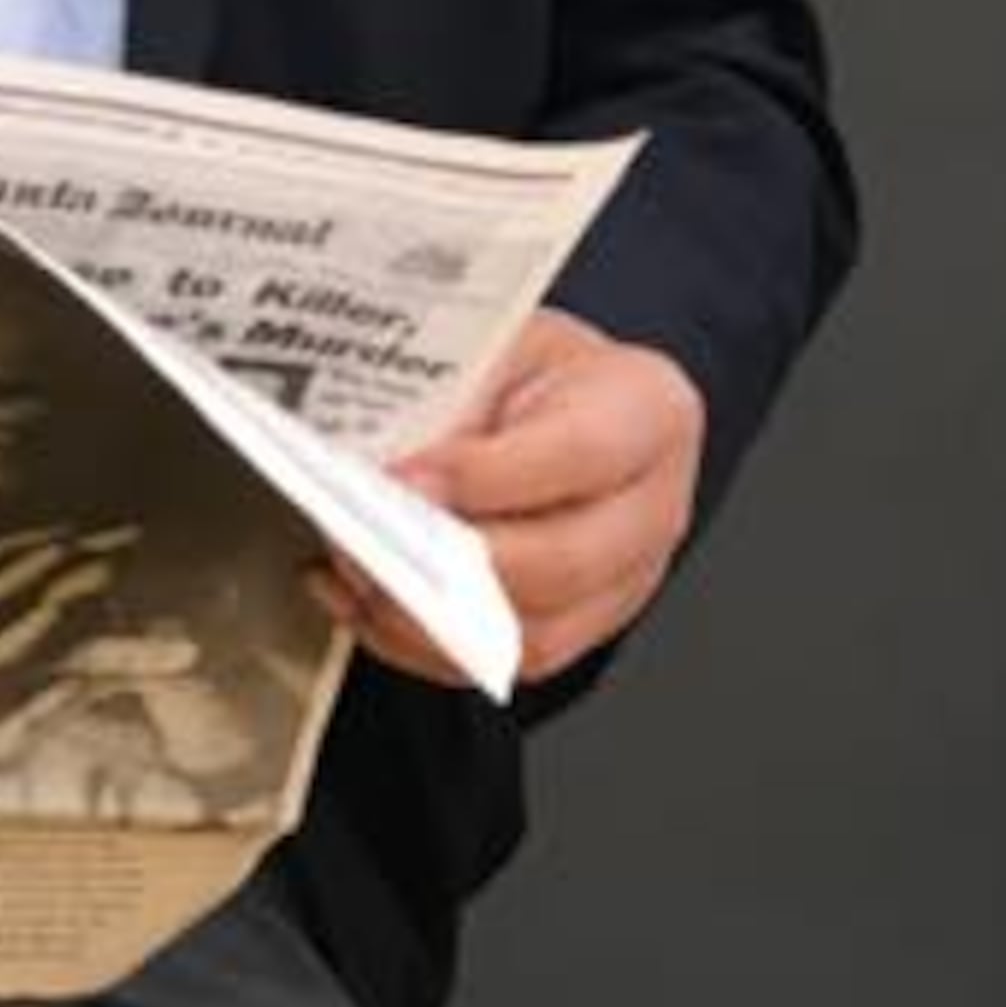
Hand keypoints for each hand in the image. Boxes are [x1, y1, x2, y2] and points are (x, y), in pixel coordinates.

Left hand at [325, 313, 708, 686]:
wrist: (570, 407)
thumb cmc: (542, 374)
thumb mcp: (504, 342)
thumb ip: (460, 397)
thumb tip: (388, 462)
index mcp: (650, 413)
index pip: (580, 454)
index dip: (487, 475)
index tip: (405, 477)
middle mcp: (652, 509)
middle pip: (562, 563)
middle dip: (450, 560)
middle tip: (363, 535)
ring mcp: (622, 581)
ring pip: (528, 634)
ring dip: (426, 615)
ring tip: (353, 572)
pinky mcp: (576, 630)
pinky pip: (495, 664)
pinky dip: (416, 643)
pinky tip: (363, 601)